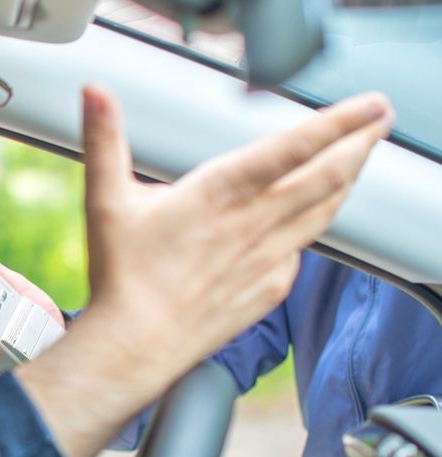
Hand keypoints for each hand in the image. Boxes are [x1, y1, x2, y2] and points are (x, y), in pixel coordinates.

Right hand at [78, 84, 392, 371]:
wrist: (138, 344)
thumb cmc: (123, 277)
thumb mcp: (106, 200)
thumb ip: (105, 141)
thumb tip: (94, 95)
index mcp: (221, 192)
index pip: (295, 146)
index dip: (338, 122)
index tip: (366, 107)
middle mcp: (254, 221)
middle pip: (328, 174)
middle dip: (361, 142)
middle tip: (378, 120)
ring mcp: (269, 256)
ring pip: (325, 209)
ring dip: (348, 179)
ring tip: (359, 158)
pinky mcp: (270, 286)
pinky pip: (304, 249)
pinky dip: (314, 226)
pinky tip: (312, 220)